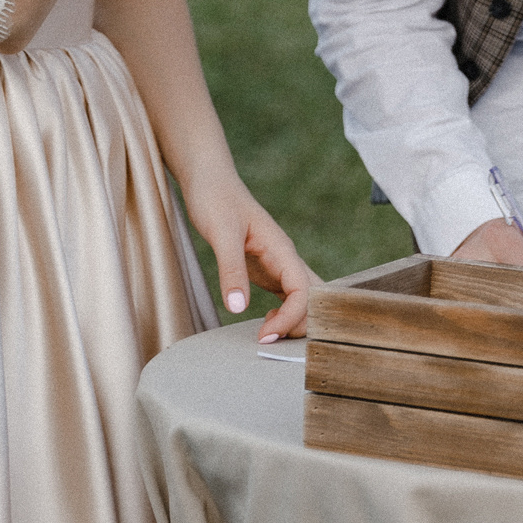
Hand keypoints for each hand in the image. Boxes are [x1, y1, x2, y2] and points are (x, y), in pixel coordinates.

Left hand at [183, 178, 314, 342]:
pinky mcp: (267, 269)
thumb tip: (238, 308)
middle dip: (300, 324)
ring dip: (294, 322)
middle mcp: (286, 258)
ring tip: (267, 336)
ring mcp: (278, 265)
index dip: (291, 318)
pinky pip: (287, 297)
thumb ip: (231, 269)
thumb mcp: (220, 233)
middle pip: (313, 300)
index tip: (265, 335)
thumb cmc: (216, 199)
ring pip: (304, 300)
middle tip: (268, 341)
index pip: (304, 292)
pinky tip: (265, 323)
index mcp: (282, 249)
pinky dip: (284, 316)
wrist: (209, 180)